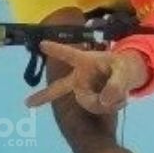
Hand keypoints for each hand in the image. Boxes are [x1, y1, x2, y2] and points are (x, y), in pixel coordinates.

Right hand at [25, 42, 147, 114]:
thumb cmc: (121, 66)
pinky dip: (111, 107)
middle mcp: (80, 76)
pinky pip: (97, 108)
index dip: (57, 49)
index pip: (70, 54)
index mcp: (86, 61)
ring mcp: (82, 90)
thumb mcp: (125, 71)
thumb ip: (117, 83)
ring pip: (89, 102)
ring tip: (121, 93)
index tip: (42, 43)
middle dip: (43, 95)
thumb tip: (104, 101)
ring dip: (108, 101)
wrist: (126, 76)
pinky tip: (117, 99)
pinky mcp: (87, 101)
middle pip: (60, 87)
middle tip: (27, 103)